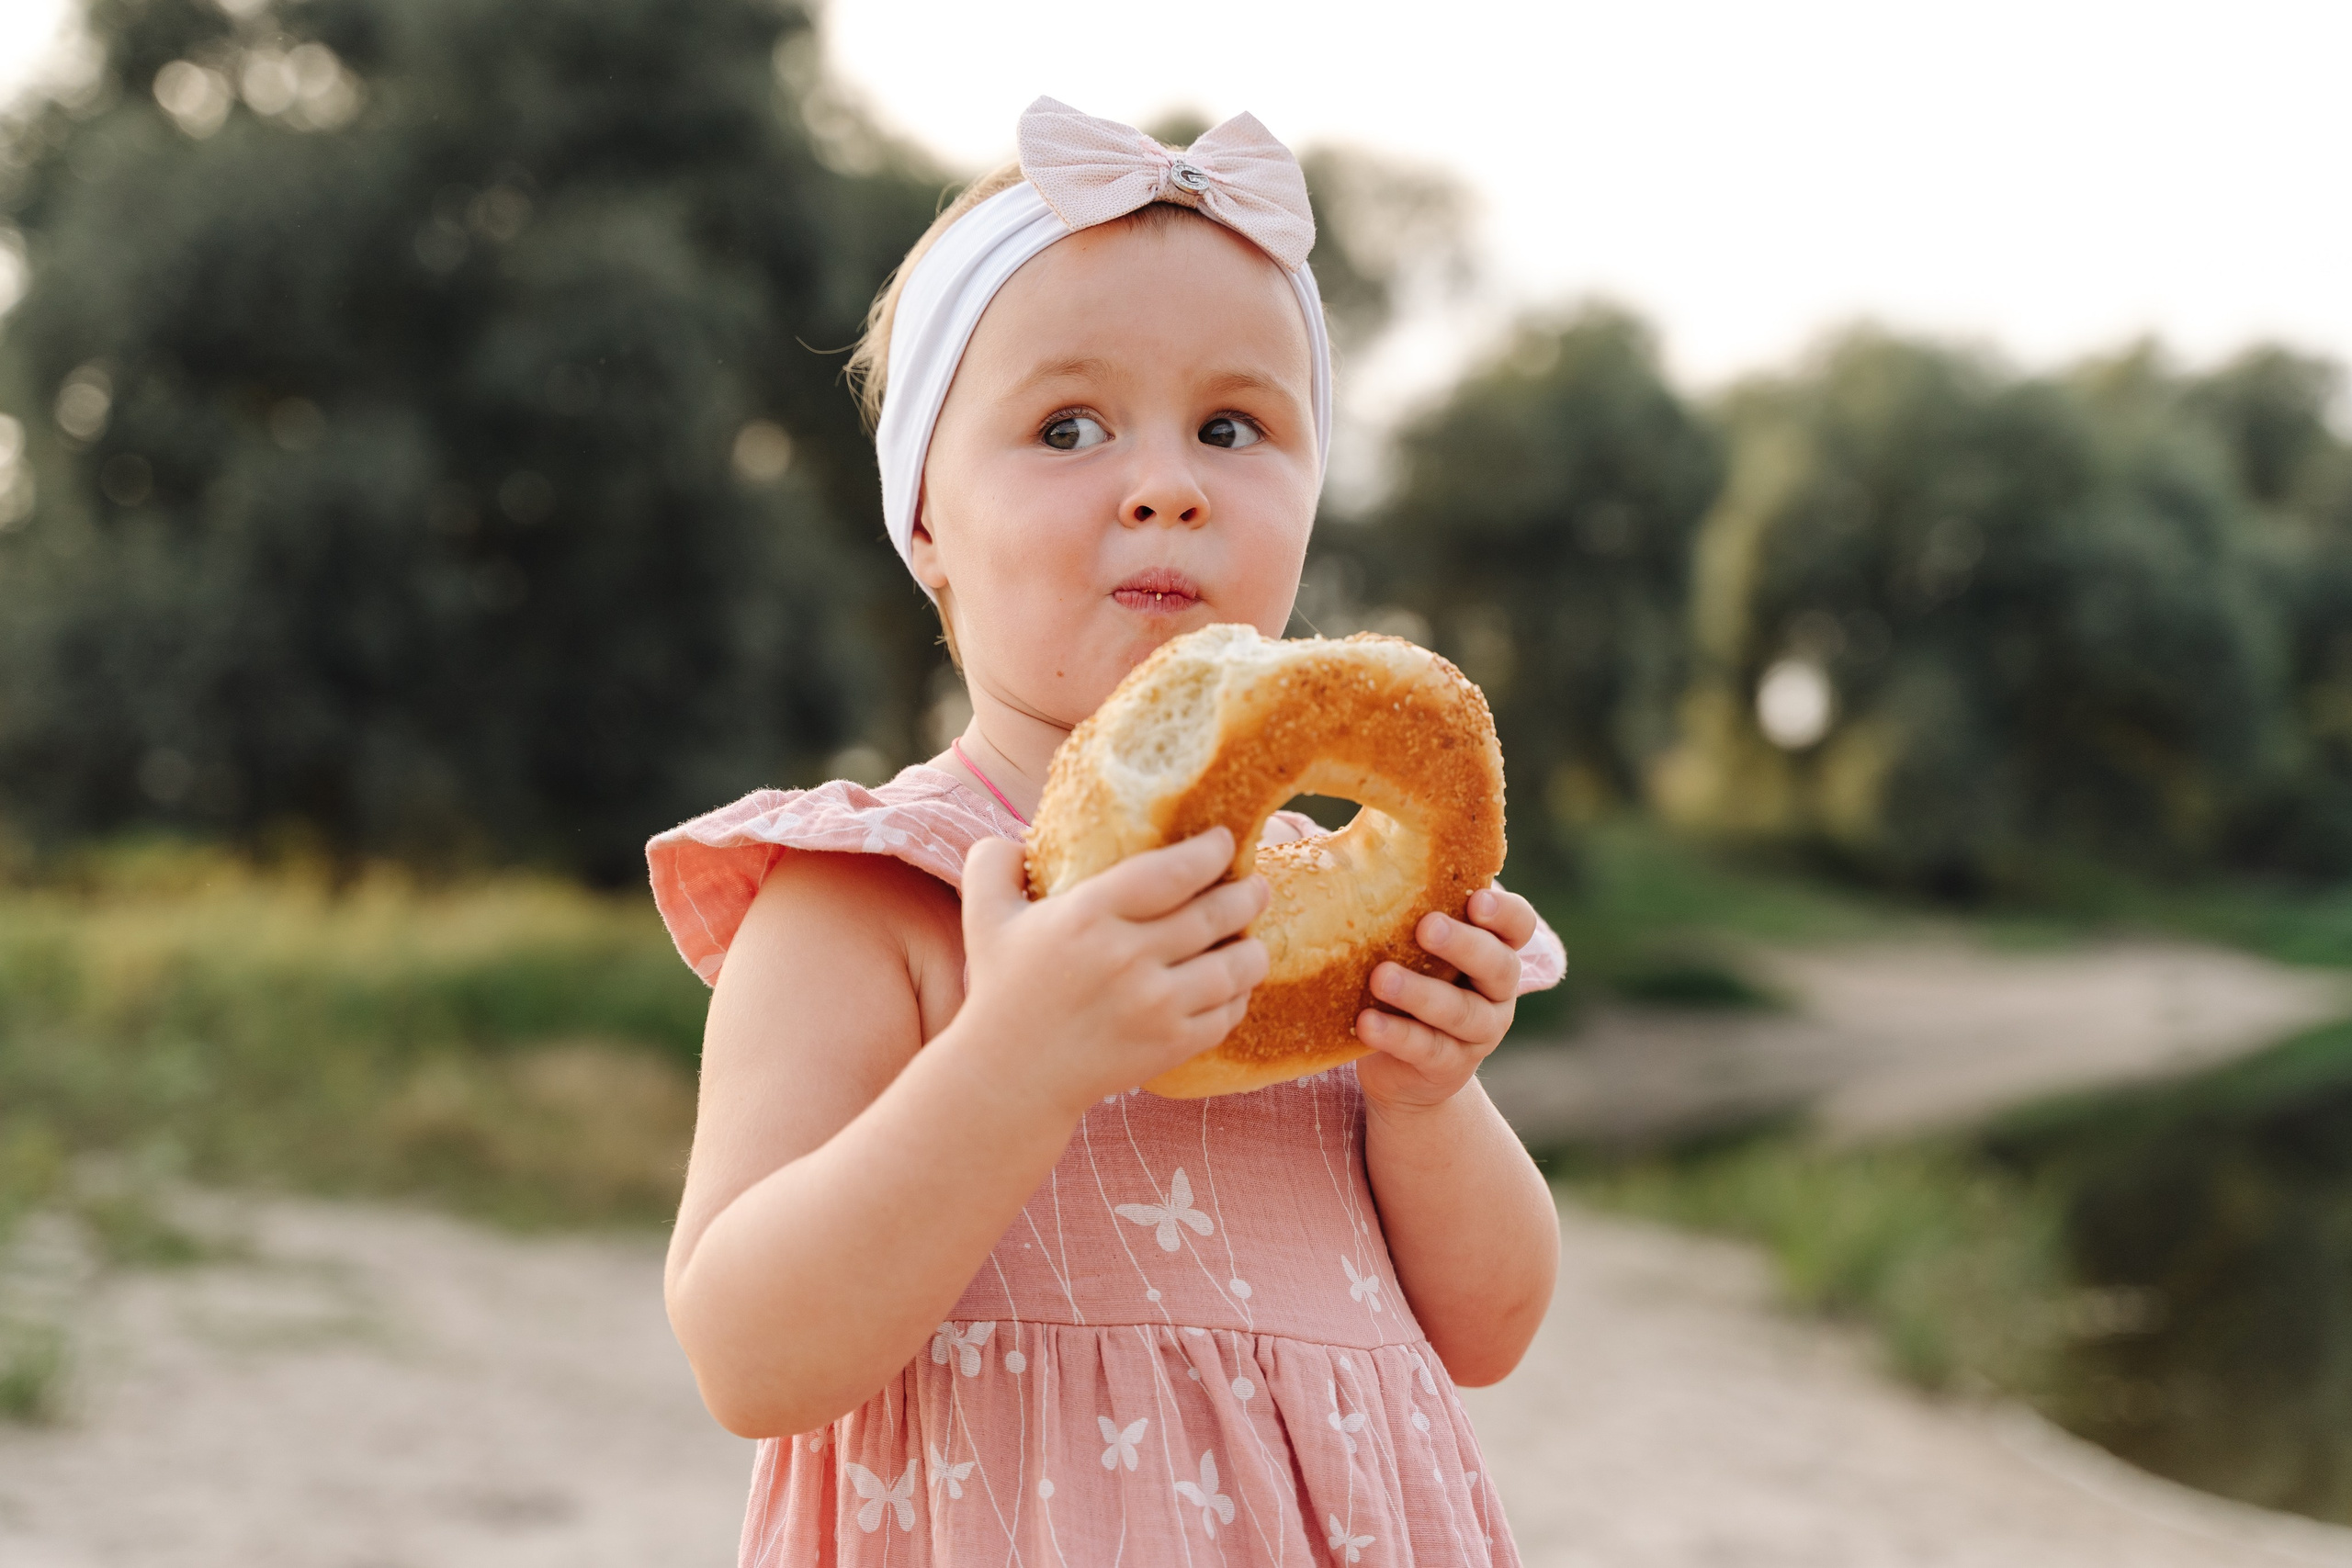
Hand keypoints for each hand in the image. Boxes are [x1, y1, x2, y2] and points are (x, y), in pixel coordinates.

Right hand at [954, 829, 1269, 1115]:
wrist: (1010, 1078)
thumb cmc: (1001, 989)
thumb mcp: (983, 916)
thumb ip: (992, 862)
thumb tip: (1021, 835)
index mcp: (1088, 915)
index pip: (1172, 871)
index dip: (1210, 852)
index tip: (1223, 841)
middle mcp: (1128, 958)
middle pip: (1216, 913)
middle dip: (1247, 893)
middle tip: (1254, 885)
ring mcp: (1155, 1006)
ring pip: (1236, 966)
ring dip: (1252, 946)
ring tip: (1250, 935)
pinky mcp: (1171, 1045)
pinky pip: (1228, 1012)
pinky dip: (1237, 994)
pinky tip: (1229, 984)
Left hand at [1354, 887, 1538, 1114]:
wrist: (1404, 1071)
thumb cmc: (1404, 984)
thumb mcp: (1412, 948)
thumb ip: (1404, 908)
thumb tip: (1348, 842)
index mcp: (1493, 950)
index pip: (1518, 925)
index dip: (1505, 913)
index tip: (1476, 899)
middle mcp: (1496, 992)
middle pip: (1498, 966)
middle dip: (1464, 945)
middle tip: (1426, 927)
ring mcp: (1478, 1034)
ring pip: (1462, 1013)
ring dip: (1422, 993)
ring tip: (1382, 977)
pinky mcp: (1449, 1067)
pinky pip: (1428, 1049)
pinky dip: (1397, 1035)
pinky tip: (1366, 1022)